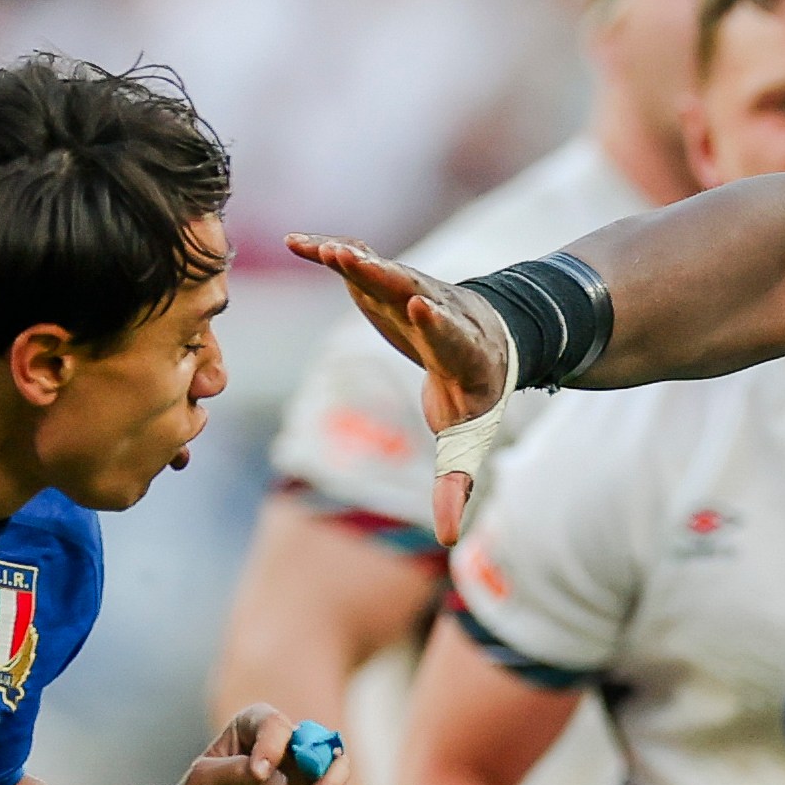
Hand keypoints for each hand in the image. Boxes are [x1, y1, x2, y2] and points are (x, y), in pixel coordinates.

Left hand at [163, 705, 348, 784]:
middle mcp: (283, 751)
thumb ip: (234, 773)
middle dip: (320, 762)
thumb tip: (276, 779)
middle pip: (317, 741)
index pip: (273, 725)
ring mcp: (299, 781)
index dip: (272, 744)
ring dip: (333, 784)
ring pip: (336, 768)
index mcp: (251, 732)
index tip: (258, 774)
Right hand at [284, 236, 519, 540]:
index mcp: (463, 352)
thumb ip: (455, 486)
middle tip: (358, 259)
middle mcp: (440, 311)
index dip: (437, 322)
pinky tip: (297, 242)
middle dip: (388, 278)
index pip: (450, 335)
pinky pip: (359, 262)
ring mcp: (413, 289)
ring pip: (385, 270)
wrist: (488, 342)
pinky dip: (330, 251)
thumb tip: (452, 543)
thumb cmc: (474, 398)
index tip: (424, 306)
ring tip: (323, 248)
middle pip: (414, 291)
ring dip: (355, 259)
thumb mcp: (468, 441)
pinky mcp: (388, 279)